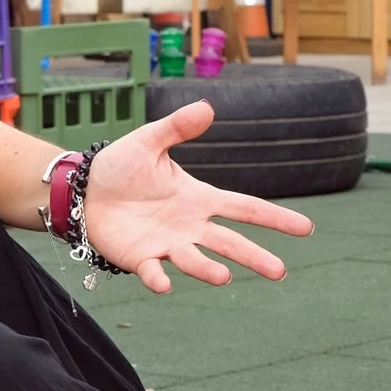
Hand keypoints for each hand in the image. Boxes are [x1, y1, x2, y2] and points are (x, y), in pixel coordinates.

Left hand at [78, 102, 314, 291]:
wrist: (85, 191)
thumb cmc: (121, 167)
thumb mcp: (149, 141)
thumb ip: (177, 127)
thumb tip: (207, 108)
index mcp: (199, 198)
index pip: (245, 208)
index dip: (275, 217)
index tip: (306, 228)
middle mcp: (189, 226)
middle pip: (230, 243)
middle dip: (255, 256)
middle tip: (280, 271)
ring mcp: (167, 245)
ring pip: (195, 260)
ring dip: (209, 269)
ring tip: (224, 277)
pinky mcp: (140, 259)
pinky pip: (153, 272)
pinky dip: (159, 279)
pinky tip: (164, 283)